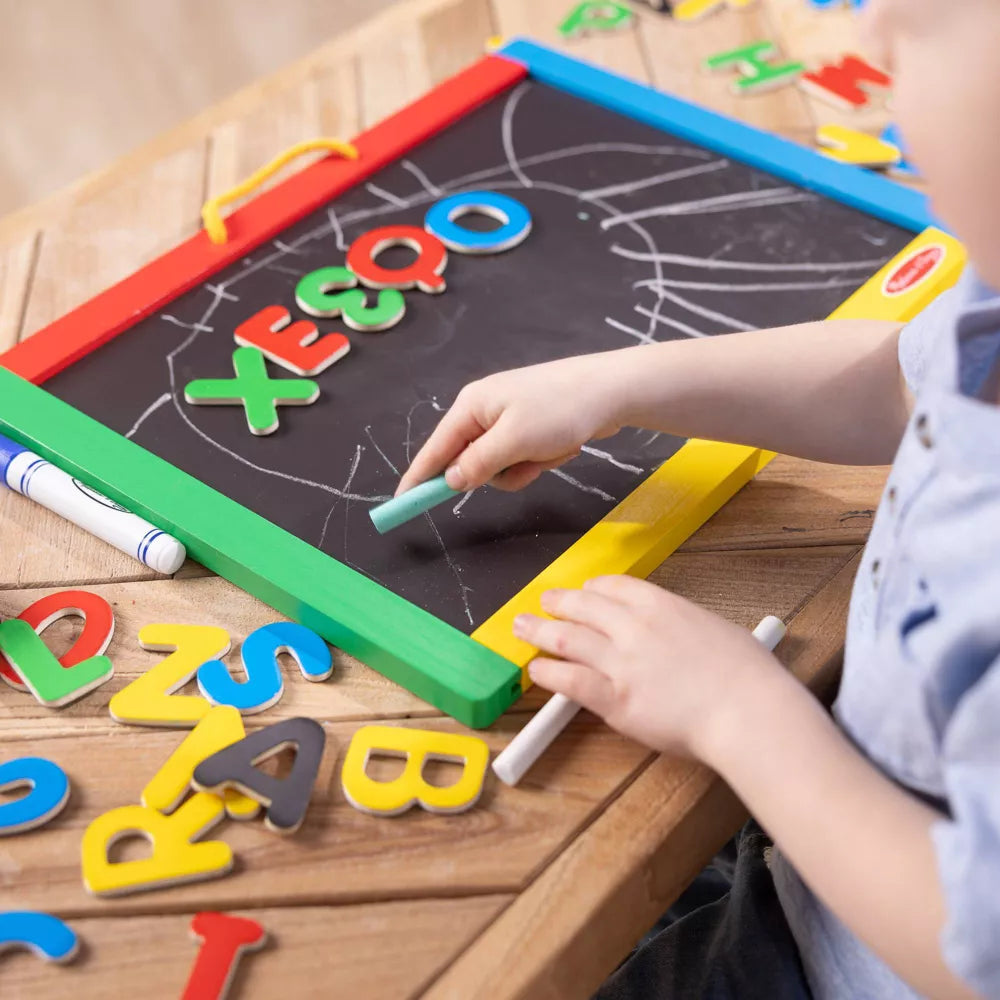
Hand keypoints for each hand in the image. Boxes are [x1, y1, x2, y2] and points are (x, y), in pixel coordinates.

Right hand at [395, 352, 628, 494]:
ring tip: (551, 449)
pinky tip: (564, 444)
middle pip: (471, 461)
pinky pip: (525, 459)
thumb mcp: (514, 441)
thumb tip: (451, 481)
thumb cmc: (561, 409)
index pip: (435, 448)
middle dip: (500, 470)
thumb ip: (478, 464)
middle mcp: (485, 411)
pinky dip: (543, 459)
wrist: (613, 391)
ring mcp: (511, 419)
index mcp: (472, 406)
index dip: (419, 476)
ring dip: (527, 467)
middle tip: (526, 462)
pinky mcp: (533, 428)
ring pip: (502, 466)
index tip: (402, 501)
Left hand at [514, 575, 784, 759]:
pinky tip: (537, 670)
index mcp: (661, 605)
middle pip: (582, 605)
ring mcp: (621, 662)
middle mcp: (634, 627)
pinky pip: (570, 680)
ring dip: (539, 631)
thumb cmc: (746, 674)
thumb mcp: (715, 628)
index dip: (592, 590)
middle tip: (543, 602)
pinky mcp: (615, 699)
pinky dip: (548, 673)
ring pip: (566, 638)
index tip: (585, 593)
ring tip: (522, 628)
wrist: (747, 710)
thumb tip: (675, 630)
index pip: (613, 586)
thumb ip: (683, 625)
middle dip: (558, 602)